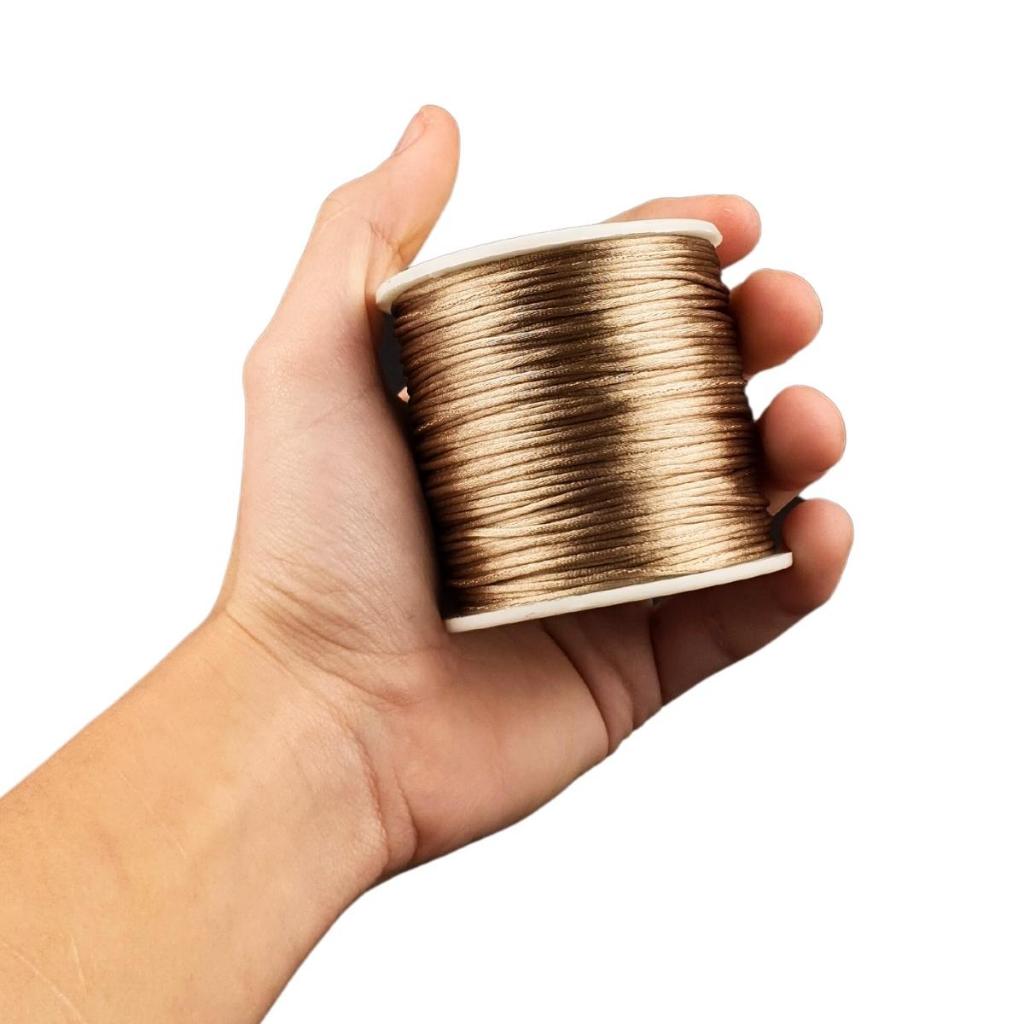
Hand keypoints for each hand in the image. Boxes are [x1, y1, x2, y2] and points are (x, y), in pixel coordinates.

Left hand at [215, 105, 851, 874]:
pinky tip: (818, 527)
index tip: (732, 223)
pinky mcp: (647, 656)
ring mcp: (616, 570)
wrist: (321, 721)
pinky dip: (804, 564)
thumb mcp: (311, 361)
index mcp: (508, 409)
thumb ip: (366, 236)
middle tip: (784, 314)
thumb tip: (436, 126)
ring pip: (741, 491)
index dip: (683, 255)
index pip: (616, 310)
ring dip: (801, 442)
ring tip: (809, 424)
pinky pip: (752, 603)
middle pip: (696, 389)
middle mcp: (569, 482)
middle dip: (759, 334)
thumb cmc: (306, 547)